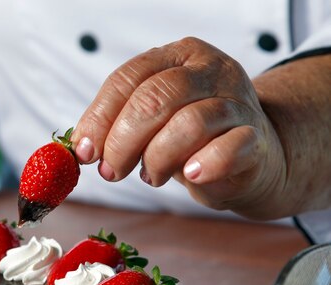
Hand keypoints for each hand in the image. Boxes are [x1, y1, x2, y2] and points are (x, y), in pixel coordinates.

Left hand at [72, 37, 285, 218]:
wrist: (252, 156)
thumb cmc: (190, 139)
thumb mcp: (151, 122)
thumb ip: (118, 125)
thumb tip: (80, 147)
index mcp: (177, 57)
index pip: (128, 78)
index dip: (100, 117)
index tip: (84, 151)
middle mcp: (209, 70)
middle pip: (156, 97)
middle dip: (123, 141)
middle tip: (110, 171)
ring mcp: (238, 102)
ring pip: (190, 123)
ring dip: (157, 158)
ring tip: (149, 176)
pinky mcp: (256, 138)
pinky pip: (229, 148)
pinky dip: (204, 164)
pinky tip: (190, 175)